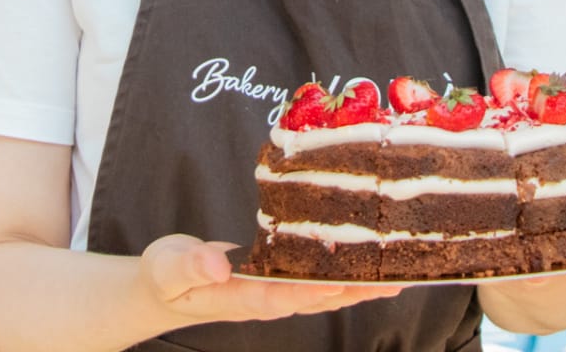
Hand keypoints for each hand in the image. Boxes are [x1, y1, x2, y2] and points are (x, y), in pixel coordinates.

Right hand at [138, 235, 402, 326]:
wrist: (166, 288)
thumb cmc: (165, 276)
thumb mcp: (166, 268)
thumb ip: (190, 267)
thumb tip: (218, 264)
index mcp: (238, 298)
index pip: (279, 296)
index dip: (310, 291)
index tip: (340, 284)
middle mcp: (264, 300)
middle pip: (315, 300)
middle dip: (354, 291)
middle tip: (394, 279)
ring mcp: (275, 294)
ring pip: (324, 295)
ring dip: (360, 287)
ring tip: (399, 277)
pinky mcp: (281, 283)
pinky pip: (318, 283)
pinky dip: (347, 278)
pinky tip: (372, 270)